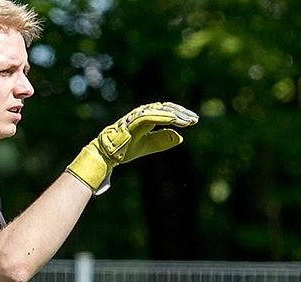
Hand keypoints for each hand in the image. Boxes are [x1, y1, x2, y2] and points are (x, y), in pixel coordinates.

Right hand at [67, 102, 198, 192]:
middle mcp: (141, 114)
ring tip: (188, 122)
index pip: (166, 111)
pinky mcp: (131, 123)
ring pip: (159, 111)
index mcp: (145, 118)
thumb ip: (162, 140)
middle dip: (181, 113)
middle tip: (194, 119)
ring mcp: (135, 117)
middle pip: (165, 108)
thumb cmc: (125, 149)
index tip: (194, 121)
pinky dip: (163, 117)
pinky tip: (175, 121)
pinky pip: (149, 117)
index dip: (180, 115)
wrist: (106, 155)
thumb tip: (181, 137)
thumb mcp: (148, 146)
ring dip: (174, 115)